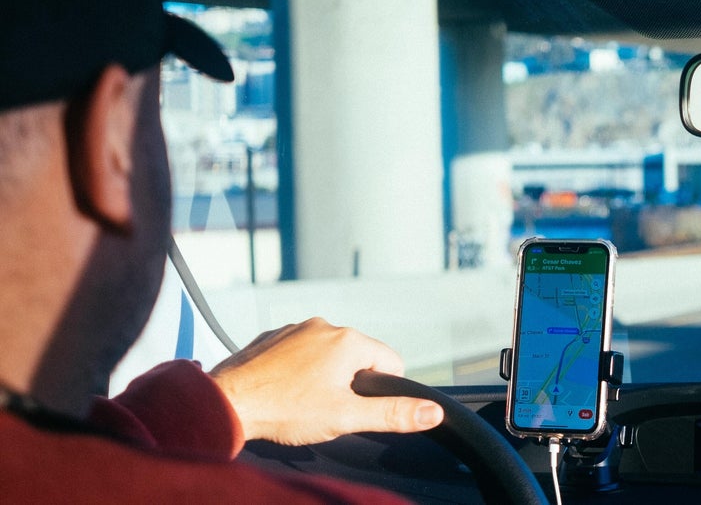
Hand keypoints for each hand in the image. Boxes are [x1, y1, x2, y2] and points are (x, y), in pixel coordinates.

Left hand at [210, 317, 444, 445]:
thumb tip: (432, 412)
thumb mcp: (346, 417)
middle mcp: (325, 326)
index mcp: (349, 341)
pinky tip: (282, 390)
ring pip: (326, 354)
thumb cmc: (284, 410)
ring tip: (299, 401)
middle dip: (348, 383)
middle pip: (358, 357)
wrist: (224, 403)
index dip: (379, 391)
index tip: (354, 408)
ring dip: (321, 375)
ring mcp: (295, 328)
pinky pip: (297, 352)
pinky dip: (295, 369)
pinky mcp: (271, 337)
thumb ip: (393, 413)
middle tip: (324, 408)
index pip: (391, 363)